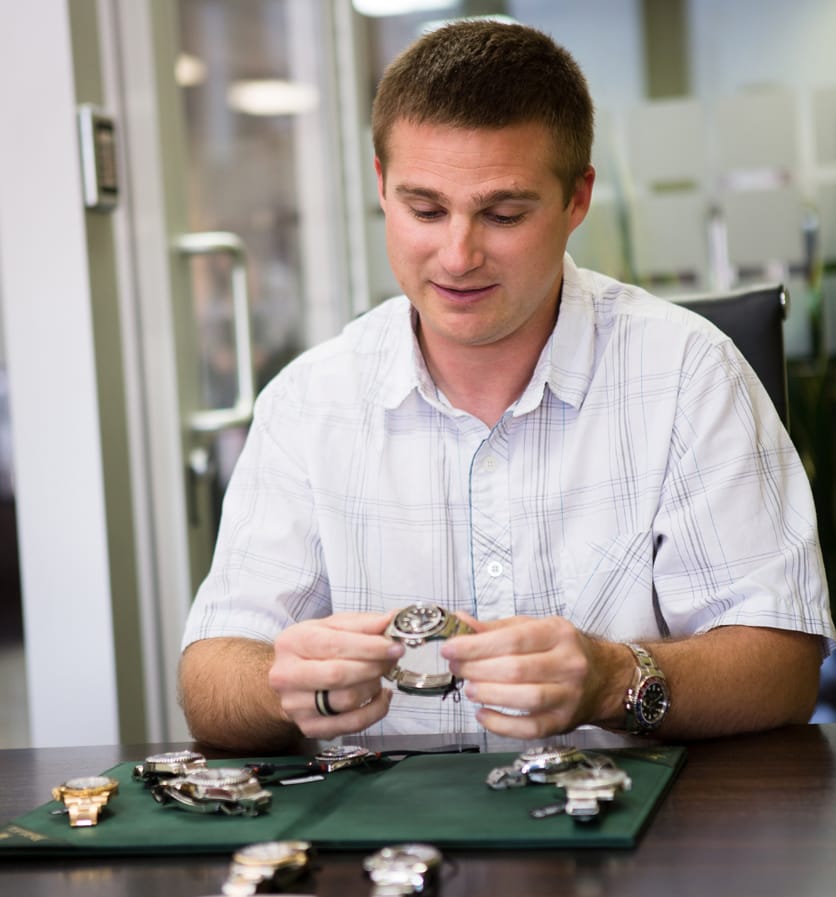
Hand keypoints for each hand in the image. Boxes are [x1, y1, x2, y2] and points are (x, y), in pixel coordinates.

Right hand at [268, 612, 404, 737]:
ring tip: (379, 676)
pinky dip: (375, 710)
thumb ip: (363, 623)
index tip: (395, 646)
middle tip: (392, 660)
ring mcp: (296, 705)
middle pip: (339, 675)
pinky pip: (352, 724)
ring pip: (347, 700)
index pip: (335, 645)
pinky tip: (379, 697)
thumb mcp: (332, 627)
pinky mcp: (310, 727)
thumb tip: (392, 619)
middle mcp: (288, 675)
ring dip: (373, 687)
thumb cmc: (313, 649)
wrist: (289, 678)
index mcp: (293, 642)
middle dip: (374, 667)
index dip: (370, 647)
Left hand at [441, 613, 627, 738]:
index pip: (513, 639)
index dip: (477, 646)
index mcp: (558, 633)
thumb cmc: (559, 649)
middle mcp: (568, 663)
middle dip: (477, 669)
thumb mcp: (532, 628)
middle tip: (456, 668)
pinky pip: (531, 729)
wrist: (602, 677)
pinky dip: (502, 725)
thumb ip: (494, 628)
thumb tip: (459, 622)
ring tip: (470, 690)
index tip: (451, 649)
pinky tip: (483, 714)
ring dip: (489, 695)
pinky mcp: (563, 722)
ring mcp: (568, 695)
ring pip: (526, 699)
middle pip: (516, 669)